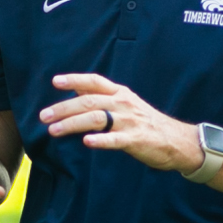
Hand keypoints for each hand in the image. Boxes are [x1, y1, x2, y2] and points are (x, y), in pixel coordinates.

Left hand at [42, 72, 202, 173]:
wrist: (178, 141)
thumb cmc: (147, 123)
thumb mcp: (126, 103)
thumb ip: (103, 97)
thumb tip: (76, 91)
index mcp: (120, 93)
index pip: (94, 81)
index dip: (74, 80)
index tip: (55, 82)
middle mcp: (123, 103)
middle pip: (89, 102)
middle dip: (63, 108)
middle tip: (44, 116)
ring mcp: (130, 121)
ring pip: (96, 119)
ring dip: (72, 124)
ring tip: (54, 130)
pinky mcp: (136, 139)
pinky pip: (115, 139)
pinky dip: (100, 140)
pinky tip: (86, 142)